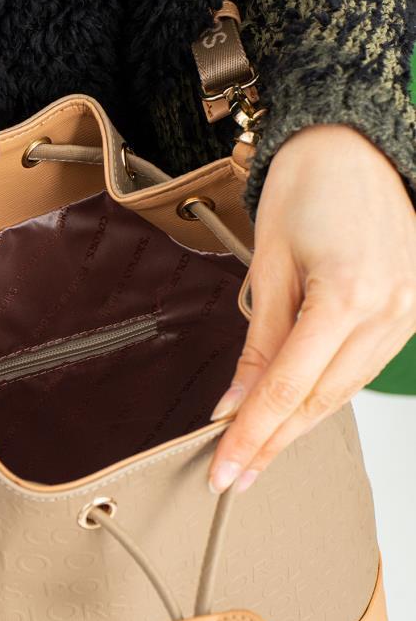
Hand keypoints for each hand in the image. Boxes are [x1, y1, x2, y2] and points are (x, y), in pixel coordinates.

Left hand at [208, 123, 415, 493]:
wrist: (356, 146)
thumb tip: (234, 405)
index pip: (289, 389)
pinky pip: (362, 370)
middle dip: (272, 443)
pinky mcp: (410, 313)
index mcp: (347, 295)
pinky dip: (326, 395)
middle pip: (320, 401)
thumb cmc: (309, 188)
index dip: (252, 436)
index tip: (224, 470)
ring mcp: (407, 314)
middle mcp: (387, 311)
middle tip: (235, 474)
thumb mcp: (270, 267)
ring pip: (344, 393)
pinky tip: (298, 412)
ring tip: (258, 452)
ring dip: (299, 426)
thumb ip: (257, 345)